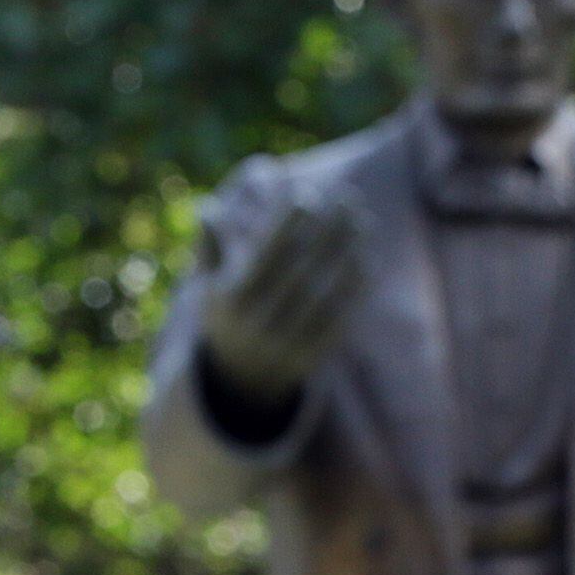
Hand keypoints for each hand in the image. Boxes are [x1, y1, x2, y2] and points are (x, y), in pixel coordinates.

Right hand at [195, 168, 368, 421]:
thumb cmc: (227, 315)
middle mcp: (261, 321)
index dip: (288, 223)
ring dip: (347, 256)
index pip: (267, 253)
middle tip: (347, 198)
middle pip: (302, 269)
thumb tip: (208, 208)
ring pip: (325, 293)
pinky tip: (367, 260)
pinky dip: (354, 291)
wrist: (240, 380)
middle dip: (326, 232)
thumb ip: (210, 245)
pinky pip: (339, 319)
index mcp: (235, 297)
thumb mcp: (208, 284)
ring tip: (363, 222)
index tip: (308, 194)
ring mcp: (288, 342)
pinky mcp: (312, 357)